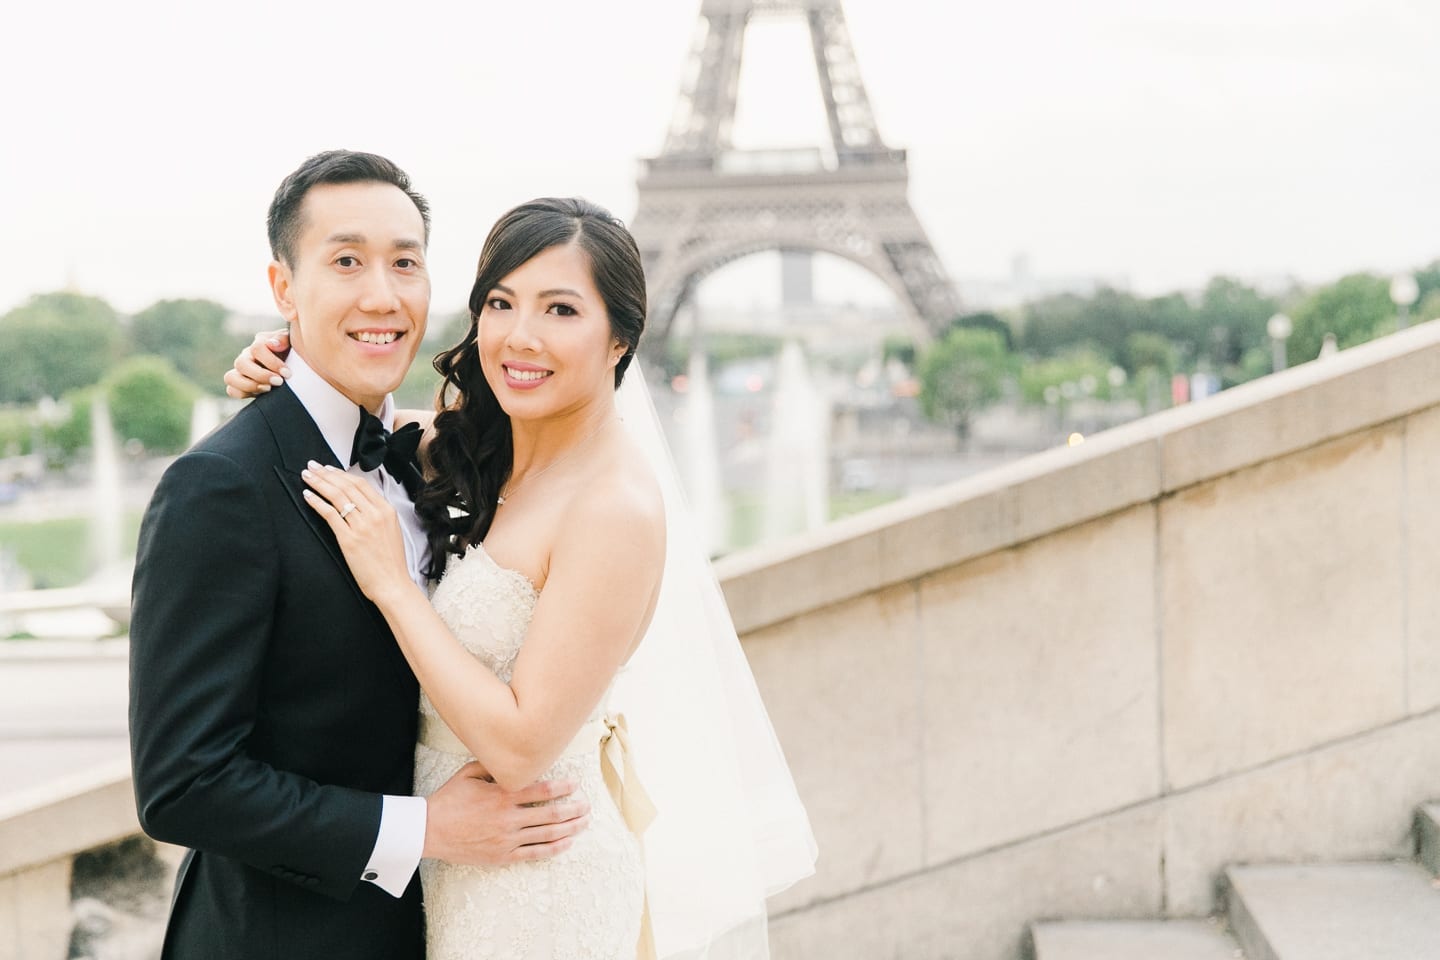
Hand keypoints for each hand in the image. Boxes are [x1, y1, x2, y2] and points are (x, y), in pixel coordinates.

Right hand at [224, 329, 291, 398]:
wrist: (298, 370)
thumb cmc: (295, 354)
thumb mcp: (293, 343)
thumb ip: (283, 339)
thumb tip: (272, 344)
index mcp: (260, 343)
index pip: (257, 348)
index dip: (271, 362)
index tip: (287, 373)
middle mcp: (247, 356)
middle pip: (241, 363)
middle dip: (260, 375)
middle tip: (279, 382)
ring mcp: (241, 371)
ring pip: (230, 377)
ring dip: (249, 385)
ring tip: (268, 389)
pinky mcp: (240, 385)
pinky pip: (231, 390)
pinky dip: (243, 393)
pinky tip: (261, 395)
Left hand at [300, 463, 409, 602]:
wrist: (392, 583)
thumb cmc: (391, 561)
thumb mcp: (391, 530)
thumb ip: (377, 514)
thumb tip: (359, 502)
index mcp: (386, 510)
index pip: (361, 483)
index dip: (341, 473)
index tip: (328, 469)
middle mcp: (374, 514)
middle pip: (346, 486)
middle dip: (326, 474)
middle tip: (312, 467)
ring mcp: (362, 526)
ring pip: (337, 496)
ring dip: (319, 483)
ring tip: (307, 477)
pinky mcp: (349, 539)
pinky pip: (330, 514)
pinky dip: (317, 503)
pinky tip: (308, 496)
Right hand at [424, 763, 590, 865]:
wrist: (429, 831)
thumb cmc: (449, 799)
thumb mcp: (469, 773)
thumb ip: (494, 765)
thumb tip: (514, 756)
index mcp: (502, 795)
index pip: (542, 790)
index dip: (563, 787)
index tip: (575, 784)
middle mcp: (508, 818)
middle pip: (552, 814)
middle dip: (574, 809)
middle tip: (587, 805)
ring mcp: (507, 839)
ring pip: (548, 834)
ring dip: (571, 828)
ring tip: (584, 822)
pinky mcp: (503, 856)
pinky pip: (535, 853)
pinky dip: (554, 848)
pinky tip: (567, 843)